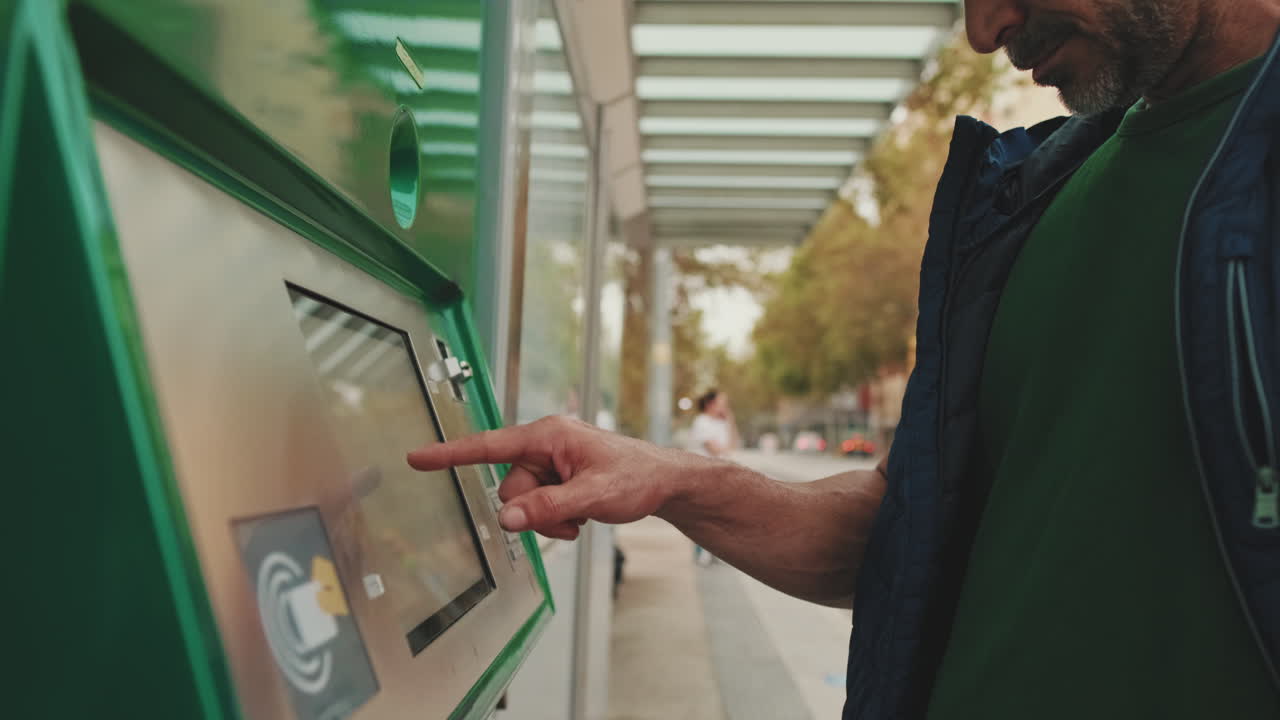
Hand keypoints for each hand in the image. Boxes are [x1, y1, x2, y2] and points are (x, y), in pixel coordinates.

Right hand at [406, 415, 710, 540]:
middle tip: (573, 513)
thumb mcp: (592, 496)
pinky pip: (537, 507)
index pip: (488, 446)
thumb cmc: (637, 477)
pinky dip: (557, 518)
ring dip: (549, 517)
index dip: (450, 454)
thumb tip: (506, 518)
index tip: (417, 457)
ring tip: (583, 513)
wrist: (665, 483)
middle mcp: (544, 445)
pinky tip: (583, 513)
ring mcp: (551, 463)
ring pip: (523, 503)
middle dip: (534, 509)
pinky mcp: (557, 479)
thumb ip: (546, 508)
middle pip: (509, 487)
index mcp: (547, 435)